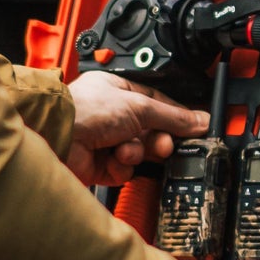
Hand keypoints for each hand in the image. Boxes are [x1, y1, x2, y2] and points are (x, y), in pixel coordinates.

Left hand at [64, 70, 208, 186]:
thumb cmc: (85, 110)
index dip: (175, 116)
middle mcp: (111, 114)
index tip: (194, 127)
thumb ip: (173, 117)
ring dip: (137, 152)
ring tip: (127, 150)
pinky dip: (122, 166)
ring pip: (139, 151)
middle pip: (150, 130)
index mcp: (117, 90)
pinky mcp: (100, 165)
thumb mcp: (140, 106)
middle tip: (164, 145)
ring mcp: (105, 140)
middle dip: (158, 139)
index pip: (156, 102)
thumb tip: (200, 120)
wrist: (59, 137)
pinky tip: (113, 159)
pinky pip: (125, 169)